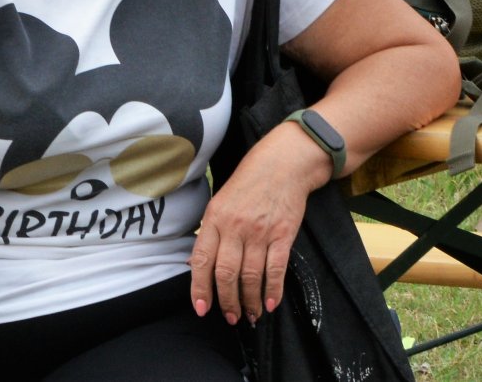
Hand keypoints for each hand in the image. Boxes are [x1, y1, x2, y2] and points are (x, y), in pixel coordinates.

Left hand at [189, 125, 328, 323]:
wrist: (284, 163)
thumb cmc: (250, 181)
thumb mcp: (220, 201)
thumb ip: (210, 232)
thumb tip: (197, 265)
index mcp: (215, 218)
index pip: (202, 261)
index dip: (200, 289)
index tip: (202, 309)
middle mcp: (235, 227)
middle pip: (226, 274)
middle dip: (227, 302)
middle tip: (230, 317)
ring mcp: (260, 232)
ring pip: (251, 277)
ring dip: (249, 301)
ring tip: (250, 315)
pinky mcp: (283, 234)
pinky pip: (276, 269)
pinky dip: (273, 290)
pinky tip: (271, 303)